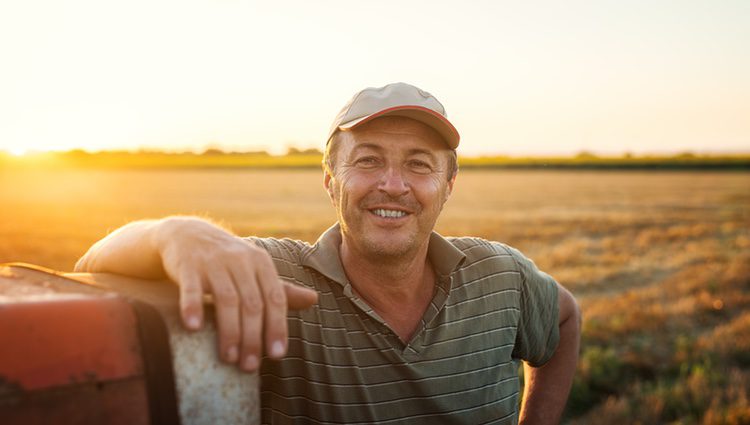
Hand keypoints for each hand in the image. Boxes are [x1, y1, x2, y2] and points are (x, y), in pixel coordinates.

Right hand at [76, 216, 317, 371]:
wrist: (188, 234)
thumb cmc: (228, 260)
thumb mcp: (256, 270)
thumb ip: (281, 289)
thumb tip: (314, 300)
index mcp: (261, 263)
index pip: (275, 299)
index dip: (277, 327)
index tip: (277, 355)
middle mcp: (241, 260)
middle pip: (252, 303)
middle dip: (252, 337)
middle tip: (249, 366)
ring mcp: (214, 262)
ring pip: (226, 299)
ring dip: (229, 331)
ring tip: (228, 358)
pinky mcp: (188, 265)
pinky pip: (192, 288)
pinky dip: (192, 306)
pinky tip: (193, 328)